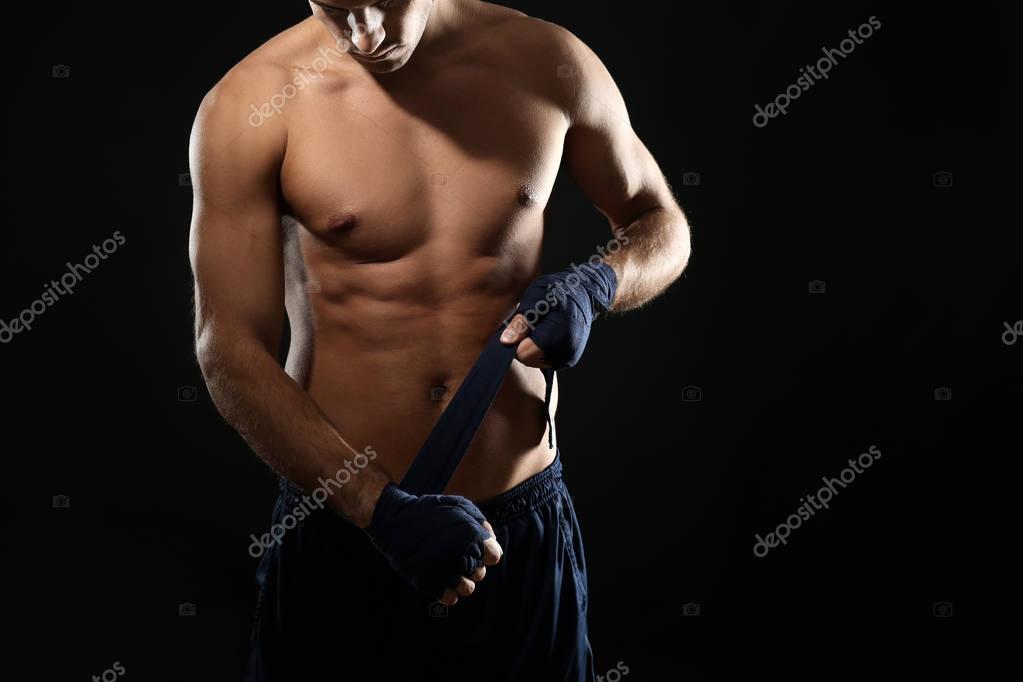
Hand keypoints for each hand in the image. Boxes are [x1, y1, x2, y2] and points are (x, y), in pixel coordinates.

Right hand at [365, 485, 502, 602]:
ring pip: (467, 588)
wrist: (394, 519)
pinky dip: (447, 592)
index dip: (486, 552)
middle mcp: (461, 554)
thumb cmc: (428, 510)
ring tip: (448, 569)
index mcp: (471, 535)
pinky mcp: (429, 583)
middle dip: (471, 565)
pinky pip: (450, 598)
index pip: (494, 556)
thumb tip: (491, 540)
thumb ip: (479, 521)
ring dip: (461, 581)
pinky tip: (439, 579)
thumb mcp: (457, 505)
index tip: (474, 548)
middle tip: (455, 555)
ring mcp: (445, 570)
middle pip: (480, 573)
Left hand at [500, 263, 617, 369]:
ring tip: (544, 325)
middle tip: (535, 322)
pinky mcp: (569, 359)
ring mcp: (569, 358)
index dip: (518, 340)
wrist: (584, 292)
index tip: (524, 324)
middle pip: (528, 360)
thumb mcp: (534, 300)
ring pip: (536, 361)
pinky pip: (545, 360)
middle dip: (526, 343)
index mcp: (556, 337)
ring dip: (534, 346)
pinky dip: (543, 349)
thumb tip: (506, 342)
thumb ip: (519, 324)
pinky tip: (550, 332)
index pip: (522, 355)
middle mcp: (565, 353)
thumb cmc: (558, 290)